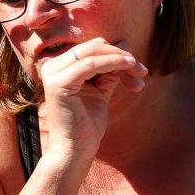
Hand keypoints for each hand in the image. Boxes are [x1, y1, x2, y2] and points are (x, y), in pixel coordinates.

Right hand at [39, 38, 147, 160]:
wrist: (75, 151)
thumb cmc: (86, 124)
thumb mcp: (101, 90)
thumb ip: (109, 69)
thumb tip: (124, 43)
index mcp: (59, 67)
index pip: (91, 48)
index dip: (116, 53)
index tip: (138, 68)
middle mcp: (52, 67)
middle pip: (93, 46)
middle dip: (121, 55)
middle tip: (141, 69)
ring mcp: (53, 74)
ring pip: (93, 51)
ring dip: (121, 58)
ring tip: (140, 71)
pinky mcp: (59, 83)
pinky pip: (90, 64)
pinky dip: (113, 63)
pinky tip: (129, 68)